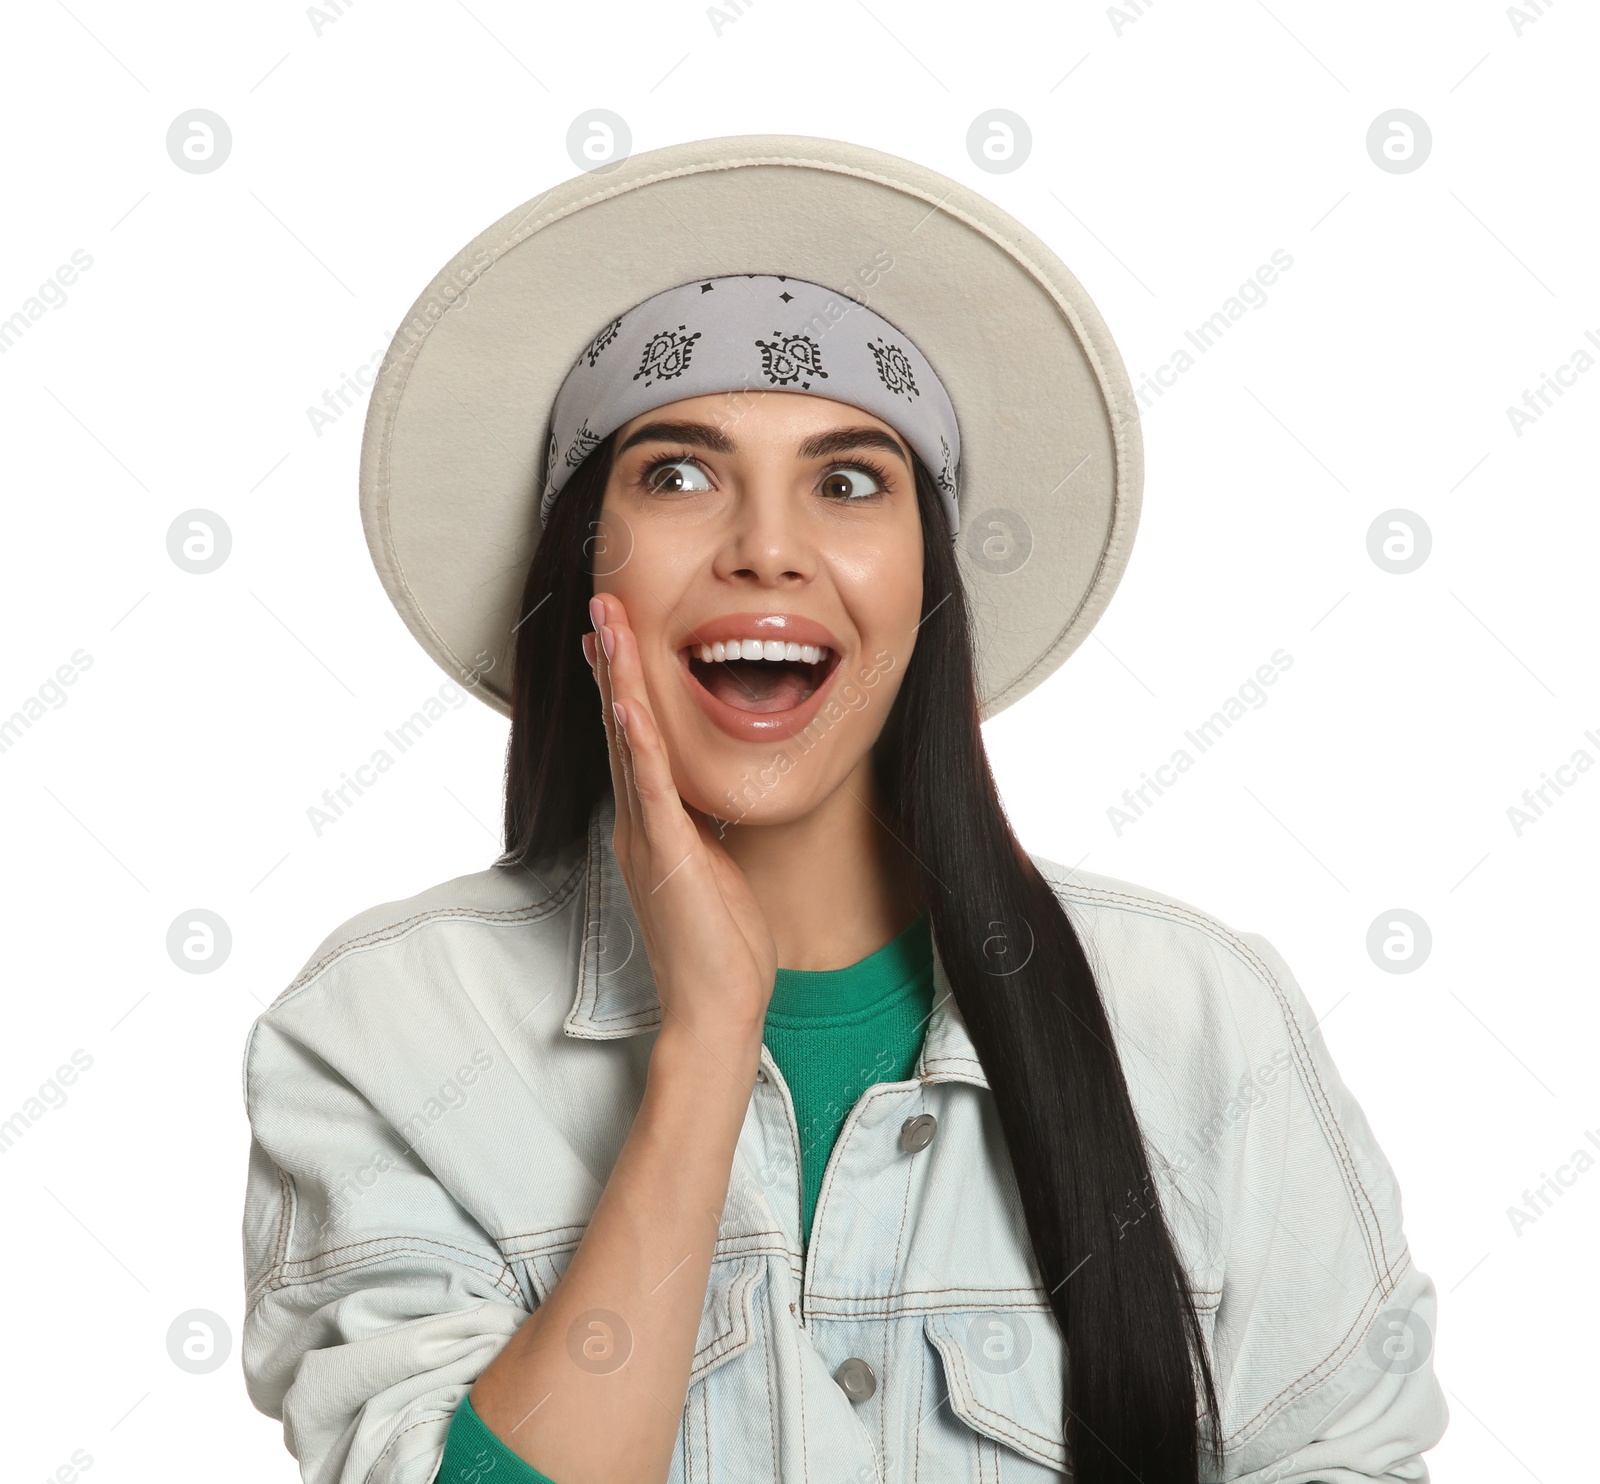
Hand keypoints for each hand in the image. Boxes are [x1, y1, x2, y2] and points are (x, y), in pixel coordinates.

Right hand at [585, 592, 776, 1083]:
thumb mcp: (713, 870)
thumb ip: (700, 831)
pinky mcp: (665, 852)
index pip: (630, 741)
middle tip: (599, 606)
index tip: (612, 638)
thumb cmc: (721, 947)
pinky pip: (649, 785)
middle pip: (619, 727)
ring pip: (625, 742)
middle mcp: (637, 824)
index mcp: (650, 826)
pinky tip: (628, 698)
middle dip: (610, 664)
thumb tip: (705, 801)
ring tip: (605, 625)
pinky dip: (637, 739)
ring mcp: (645, 836)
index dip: (621, 686)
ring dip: (616, 680)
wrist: (717, 1007)